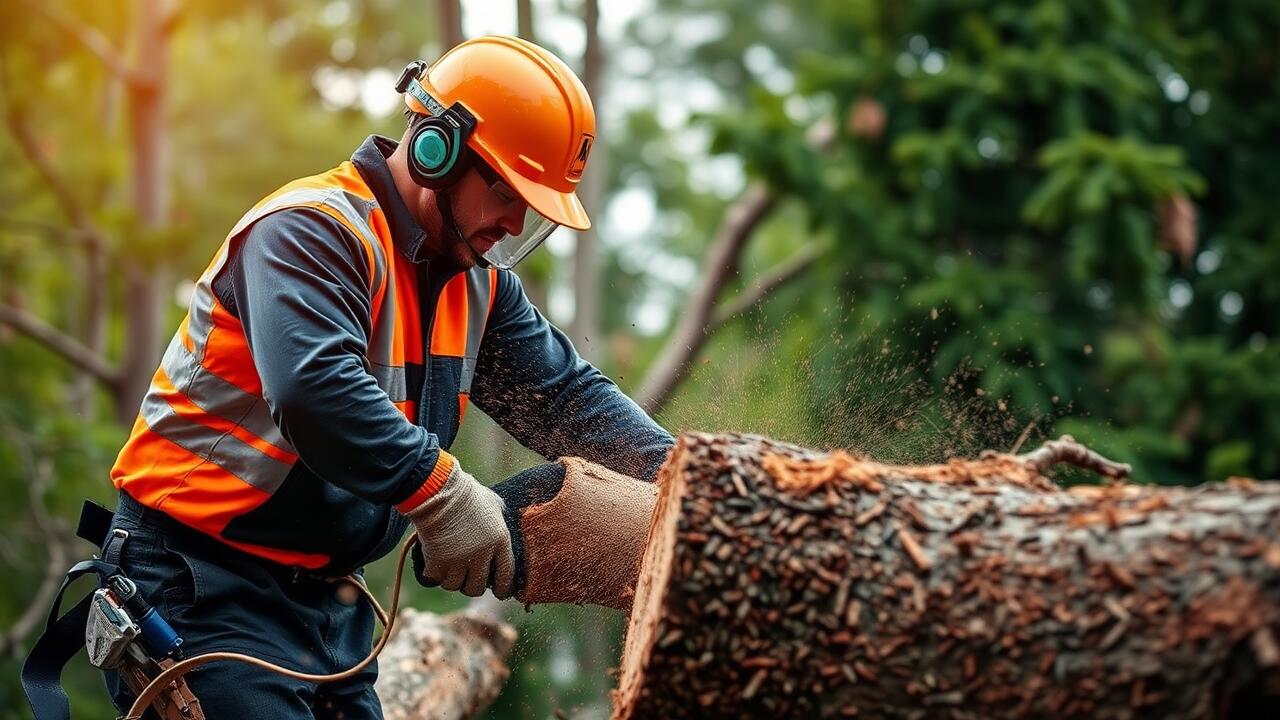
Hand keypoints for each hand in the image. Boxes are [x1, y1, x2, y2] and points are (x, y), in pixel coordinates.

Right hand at [405, 463, 514, 597]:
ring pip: (455, 586)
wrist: (439, 490)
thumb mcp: (492, 502)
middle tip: (467, 580)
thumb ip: (499, 516)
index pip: (506, 575)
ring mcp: (458, 559)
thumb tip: (502, 518)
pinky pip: (436, 579)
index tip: (499, 592)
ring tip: (449, 571)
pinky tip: (434, 567)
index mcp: (499, 540)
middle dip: (472, 586)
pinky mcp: (437, 561)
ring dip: (451, 580)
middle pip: (477, 587)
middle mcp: (481, 554)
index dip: (503, 588)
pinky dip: (434, 575)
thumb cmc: (467, 493)